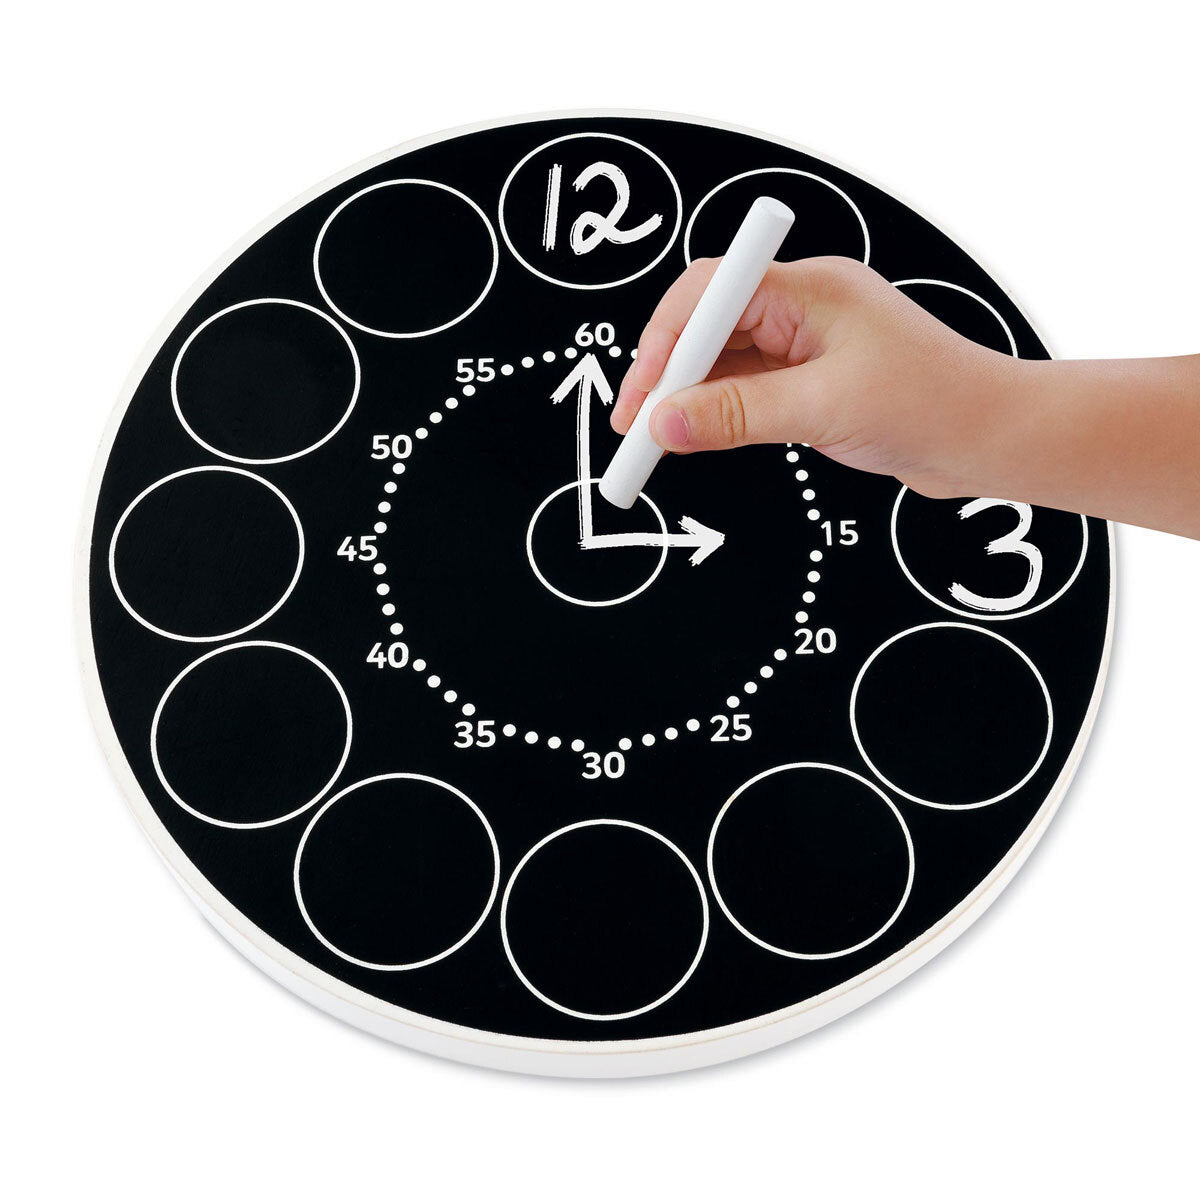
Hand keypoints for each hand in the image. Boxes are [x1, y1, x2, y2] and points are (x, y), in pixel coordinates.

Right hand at [611, 256, 1019, 499]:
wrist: (991, 438)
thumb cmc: (935, 405)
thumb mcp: (824, 410)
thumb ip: (737, 415)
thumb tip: (666, 423)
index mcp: (810, 288)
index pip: (711, 292)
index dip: (666, 340)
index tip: (644, 395)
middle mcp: (802, 306)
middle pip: (707, 325)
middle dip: (666, 374)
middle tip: (635, 427)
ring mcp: (805, 343)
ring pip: (721, 360)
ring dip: (687, 397)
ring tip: (655, 441)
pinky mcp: (809, 378)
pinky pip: (743, 386)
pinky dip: (714, 411)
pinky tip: (694, 435)